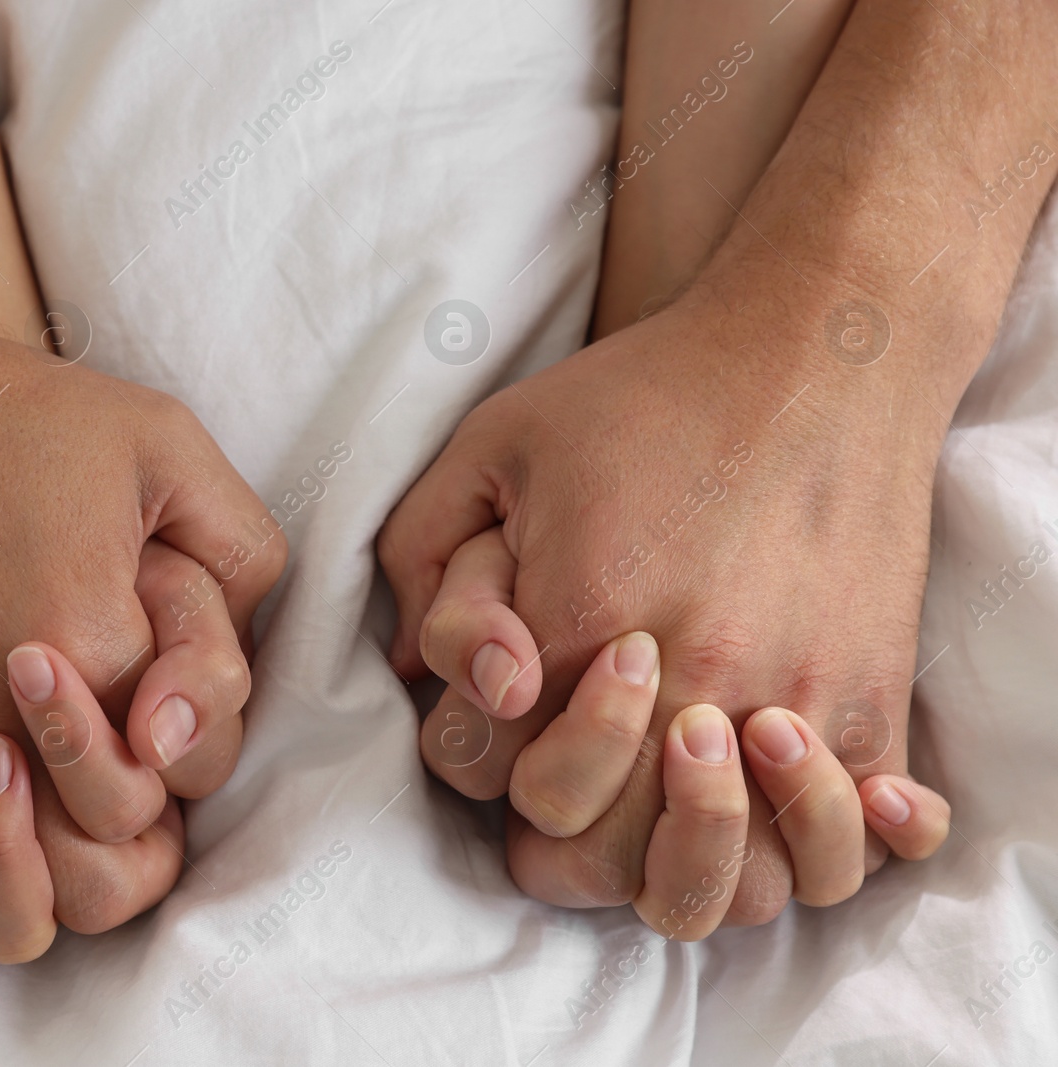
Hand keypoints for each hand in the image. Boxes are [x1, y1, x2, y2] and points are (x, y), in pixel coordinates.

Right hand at [0, 310, 282, 954]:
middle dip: (98, 850)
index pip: (153, 792)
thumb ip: (239, 551)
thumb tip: (228, 676)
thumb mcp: (163, 443)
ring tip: (0, 818)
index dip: (166, 771)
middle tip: (84, 786)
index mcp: (76, 645)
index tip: (142, 720)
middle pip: (65, 884)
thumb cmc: (3, 412)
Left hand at [379, 291, 950, 931]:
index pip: (499, 774)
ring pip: (723, 886)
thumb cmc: (641, 398)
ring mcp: (791, 705)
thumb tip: (417, 673)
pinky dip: (813, 847)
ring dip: (679, 861)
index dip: (486, 747)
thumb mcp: (490, 447)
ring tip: (669, 788)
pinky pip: (852, 847)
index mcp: (578, 622)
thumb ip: (424, 563)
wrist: (814, 350)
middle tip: (580, 750)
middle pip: (603, 851)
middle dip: (567, 817)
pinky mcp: (870, 704)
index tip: (516, 685)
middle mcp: (689, 683)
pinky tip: (777, 794)